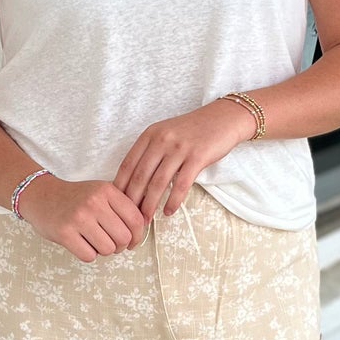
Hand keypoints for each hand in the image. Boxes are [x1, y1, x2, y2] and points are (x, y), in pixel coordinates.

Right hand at [16, 173, 148, 262]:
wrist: (41, 195)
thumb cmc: (75, 198)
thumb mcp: (100, 192)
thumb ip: (121, 206)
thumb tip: (142, 230)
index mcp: (107, 191)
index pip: (136, 219)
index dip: (138, 236)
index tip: (133, 241)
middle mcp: (94, 202)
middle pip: (124, 238)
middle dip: (120, 246)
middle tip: (110, 243)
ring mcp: (78, 218)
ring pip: (108, 249)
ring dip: (103, 250)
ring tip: (93, 241)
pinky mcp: (65, 233)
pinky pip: (89, 256)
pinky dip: (88, 254)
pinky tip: (81, 243)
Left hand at [112, 98, 256, 222]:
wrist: (223, 119)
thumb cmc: (192, 130)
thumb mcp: (165, 133)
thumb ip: (150, 152)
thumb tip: (134, 182)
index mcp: (149, 134)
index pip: (127, 164)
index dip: (120, 187)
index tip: (116, 204)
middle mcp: (161, 140)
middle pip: (140, 176)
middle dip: (132, 201)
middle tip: (129, 218)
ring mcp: (179, 148)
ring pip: (158, 183)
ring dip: (150, 205)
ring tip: (146, 220)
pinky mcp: (197, 157)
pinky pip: (181, 185)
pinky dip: (173, 201)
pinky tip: (169, 212)